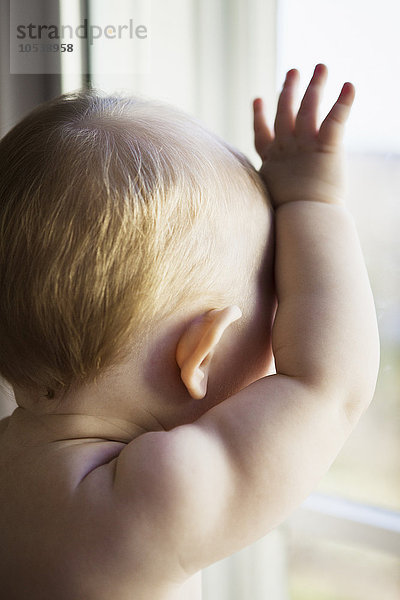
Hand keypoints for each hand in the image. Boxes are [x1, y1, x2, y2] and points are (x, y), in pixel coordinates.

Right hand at [253, 64, 354, 206]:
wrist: (300, 219)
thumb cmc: (290, 219)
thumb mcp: (275, 203)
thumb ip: (274, 194)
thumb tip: (273, 208)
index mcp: (272, 162)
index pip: (261, 135)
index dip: (259, 116)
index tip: (257, 99)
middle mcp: (285, 148)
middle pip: (285, 112)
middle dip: (289, 90)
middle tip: (293, 72)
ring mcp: (304, 145)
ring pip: (308, 108)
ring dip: (315, 86)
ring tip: (321, 67)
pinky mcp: (325, 147)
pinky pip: (335, 119)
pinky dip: (344, 102)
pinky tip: (350, 85)